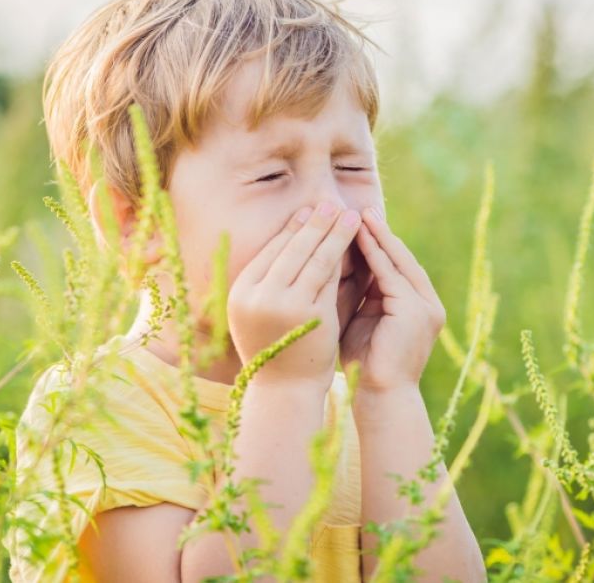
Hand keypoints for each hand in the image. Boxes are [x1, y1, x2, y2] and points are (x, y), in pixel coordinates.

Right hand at [227, 200, 361, 395]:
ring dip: (332, 232)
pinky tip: (353, 241)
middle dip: (314, 223)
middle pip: (291, 249)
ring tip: (348, 213)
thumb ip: (280, 280)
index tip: (308, 211)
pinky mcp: (308, 313)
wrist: (285, 391)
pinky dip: (341, 256)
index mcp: (240, 292)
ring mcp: (282, 304)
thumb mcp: (268, 311)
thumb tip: (300, 236)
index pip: (271, 251)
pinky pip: (328, 277)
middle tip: (330, 202)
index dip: (292, 229)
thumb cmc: (279, 348)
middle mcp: (256, 295)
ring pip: (312, 258)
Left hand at [339, 207, 445, 394]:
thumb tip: (338, 264)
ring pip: (398, 262)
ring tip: (359, 214)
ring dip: (378, 237)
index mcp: (418, 307)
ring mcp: (426, 307)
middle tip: (360, 207)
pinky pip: (391, 275)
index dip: (378, 244)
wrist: (380, 398)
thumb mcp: (362, 320)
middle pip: (402, 259)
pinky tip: (359, 237)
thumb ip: (359, 294)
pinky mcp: (416, 311)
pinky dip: (374, 255)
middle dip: (381, 233)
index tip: (357, 222)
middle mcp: (428, 304)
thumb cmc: (364, 365)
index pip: (397, 267)